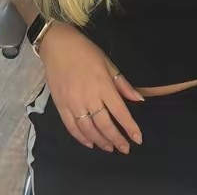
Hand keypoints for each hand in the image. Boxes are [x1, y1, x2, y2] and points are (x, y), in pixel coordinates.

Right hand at [39, 22, 143, 153]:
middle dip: (117, 139)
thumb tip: (138, 99)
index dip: (130, 127)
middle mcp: (89, 98)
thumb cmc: (86, 52)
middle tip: (125, 149)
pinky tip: (90, 143)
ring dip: (101, 141)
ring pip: (89, 130)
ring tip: (110, 148)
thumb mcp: (108, 63)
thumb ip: (122, 84)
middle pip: (105, 125)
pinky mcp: (60, 106)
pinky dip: (81, 138)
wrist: (58, 46)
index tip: (138, 139)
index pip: (120, 112)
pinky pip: (72, 127)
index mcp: (103, 86)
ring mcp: (73, 104)